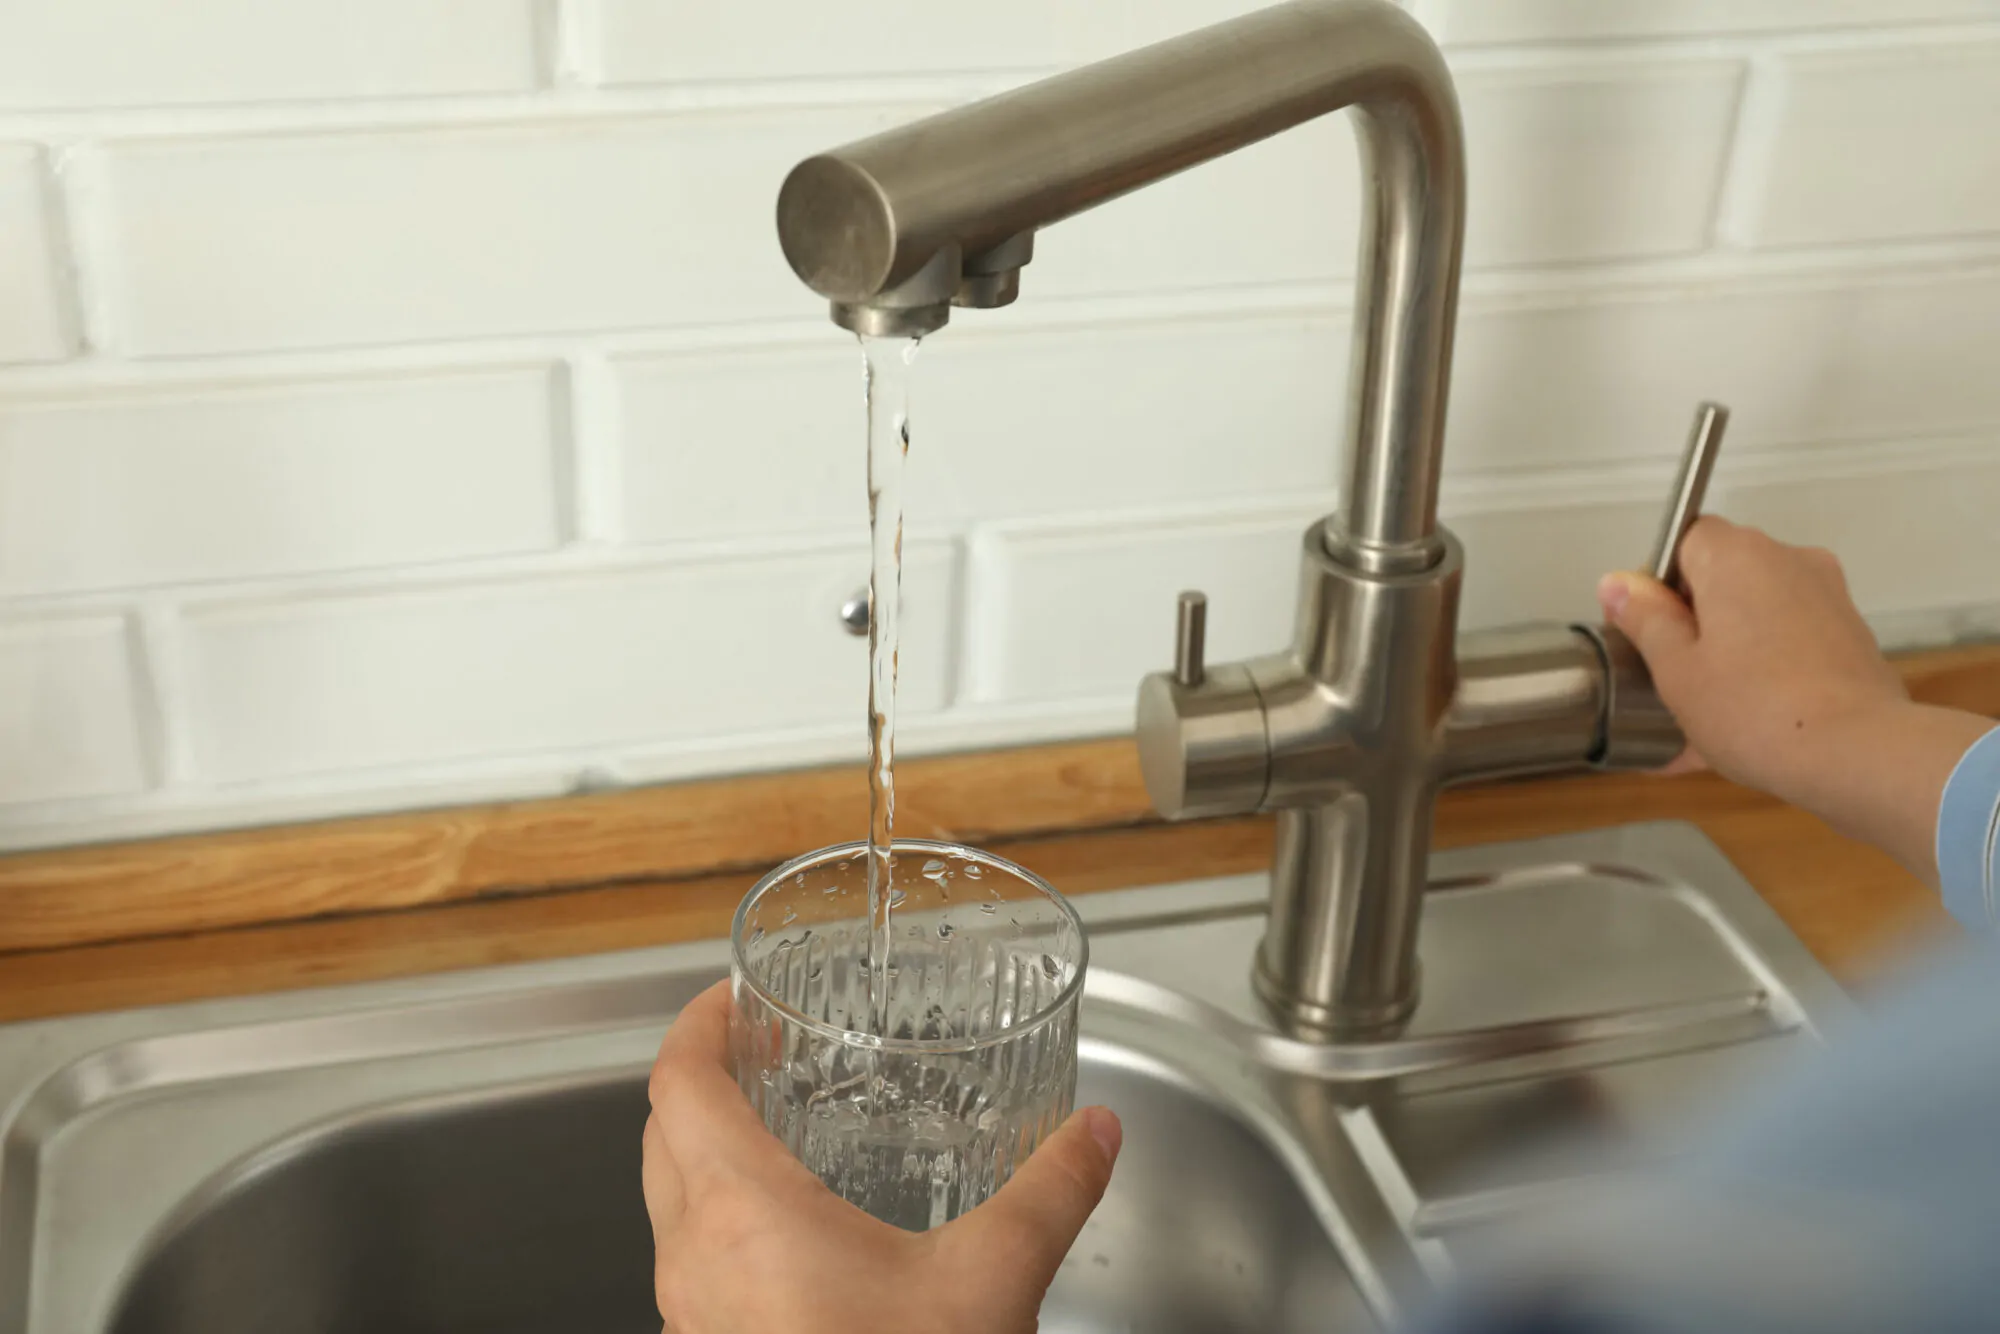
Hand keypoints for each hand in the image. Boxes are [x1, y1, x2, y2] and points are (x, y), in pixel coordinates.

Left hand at [643, 980, 1121, 1333]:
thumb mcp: (992, 1281)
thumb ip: (1049, 1192)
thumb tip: (1093, 1138)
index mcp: (741, 1214)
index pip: (674, 1082)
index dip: (696, 1023)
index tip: (731, 996)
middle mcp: (692, 1263)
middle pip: (658, 1136)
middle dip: (701, 1082)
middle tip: (761, 1053)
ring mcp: (692, 1321)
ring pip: (668, 1209)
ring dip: (707, 1156)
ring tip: (783, 1136)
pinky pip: (692, 1269)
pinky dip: (723, 1227)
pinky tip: (798, 1243)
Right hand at [1599, 516, 1989, 879]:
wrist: (1858, 754)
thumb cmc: (1754, 709)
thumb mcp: (1676, 670)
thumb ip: (1645, 618)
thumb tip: (1617, 582)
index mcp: (1737, 555)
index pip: (1684, 539)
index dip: (1661, 583)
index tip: (1654, 632)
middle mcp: (1789, 559)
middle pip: (1724, 575)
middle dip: (1696, 619)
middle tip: (1677, 679)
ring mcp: (1828, 596)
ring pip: (1758, 613)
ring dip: (1731, 650)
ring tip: (1710, 718)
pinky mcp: (1852, 635)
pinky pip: (1791, 643)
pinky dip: (1767, 671)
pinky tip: (1746, 728)